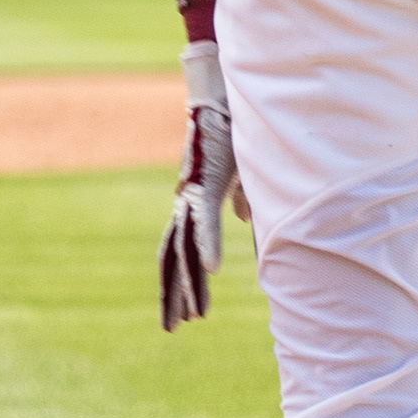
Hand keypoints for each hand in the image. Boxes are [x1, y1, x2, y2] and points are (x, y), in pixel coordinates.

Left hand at [157, 41, 237, 329]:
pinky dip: (207, 245)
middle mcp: (186, 201)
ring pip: (184, 247)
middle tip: (171, 329)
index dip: (183, 279)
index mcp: (194, 201)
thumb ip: (244, 196)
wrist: (225, 89)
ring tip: (189, 317)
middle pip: (174, 256)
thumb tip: (243, 219)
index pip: (183, 248)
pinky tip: (212, 271)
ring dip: (188, 284)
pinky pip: (204, 220)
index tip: (187, 310)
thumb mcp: (245, 170)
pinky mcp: (204, 181)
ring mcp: (192, 192)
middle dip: (174, 294)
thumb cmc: (236, 125)